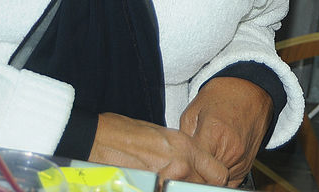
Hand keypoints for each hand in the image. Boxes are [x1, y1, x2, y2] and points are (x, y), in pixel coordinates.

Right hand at [88, 113, 228, 185]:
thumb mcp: (164, 136)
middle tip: (182, 181)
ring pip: (185, 191)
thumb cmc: (125, 133)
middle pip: (202, 187)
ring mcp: (166, 179)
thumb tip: (192, 167)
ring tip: (166, 181)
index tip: (209, 181)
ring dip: (179, 187)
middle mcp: (181, 164)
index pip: (219, 174)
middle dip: (194, 185)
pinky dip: (164, 190)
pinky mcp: (152, 188)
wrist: (99, 137)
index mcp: (186, 147)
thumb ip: (183, 153)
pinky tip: (155, 184)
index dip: (214, 180)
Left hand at [179, 76, 272, 187]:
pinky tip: (214, 162)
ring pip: (216, 182)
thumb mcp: (194, 110)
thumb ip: (184, 136)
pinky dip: (219, 177)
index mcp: (213, 133)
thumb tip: (176, 156)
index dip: (182, 168)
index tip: (176, 166)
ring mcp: (241, 161)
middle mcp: (230, 151)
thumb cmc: (222, 97)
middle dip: (193, 173)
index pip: (191, 166)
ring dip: (206, 176)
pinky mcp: (247, 167)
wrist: (250, 91)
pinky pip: (228, 183)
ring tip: (202, 160)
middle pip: (204, 177)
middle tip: (187, 164)